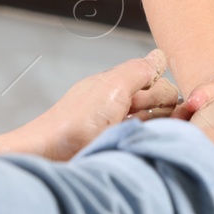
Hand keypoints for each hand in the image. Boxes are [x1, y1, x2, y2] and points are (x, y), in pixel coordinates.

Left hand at [0, 49, 179, 160]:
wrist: (50, 157)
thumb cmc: (74, 122)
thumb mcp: (111, 86)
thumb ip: (139, 70)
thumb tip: (160, 56)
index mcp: (117, 87)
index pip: (158, 84)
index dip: (163, 94)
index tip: (155, 105)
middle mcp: (119, 107)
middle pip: (160, 106)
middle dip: (163, 111)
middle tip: (142, 120)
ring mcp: (118, 131)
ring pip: (156, 125)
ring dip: (158, 129)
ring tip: (143, 136)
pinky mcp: (118, 151)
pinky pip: (146, 143)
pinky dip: (151, 143)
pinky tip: (146, 147)